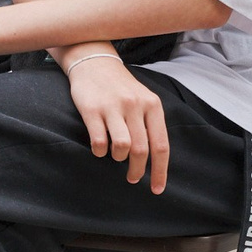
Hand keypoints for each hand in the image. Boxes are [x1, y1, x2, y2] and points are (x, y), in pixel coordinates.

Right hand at [66, 51, 169, 191]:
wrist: (94, 62)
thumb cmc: (120, 88)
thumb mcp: (143, 100)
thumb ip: (150, 124)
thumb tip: (154, 159)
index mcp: (152, 105)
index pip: (161, 145)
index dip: (160, 171)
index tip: (157, 189)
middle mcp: (135, 105)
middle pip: (141, 150)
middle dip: (137, 170)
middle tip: (132, 178)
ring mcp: (113, 107)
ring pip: (122, 146)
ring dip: (118, 158)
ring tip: (114, 155)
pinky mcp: (91, 109)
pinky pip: (98, 141)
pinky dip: (99, 152)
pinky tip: (99, 149)